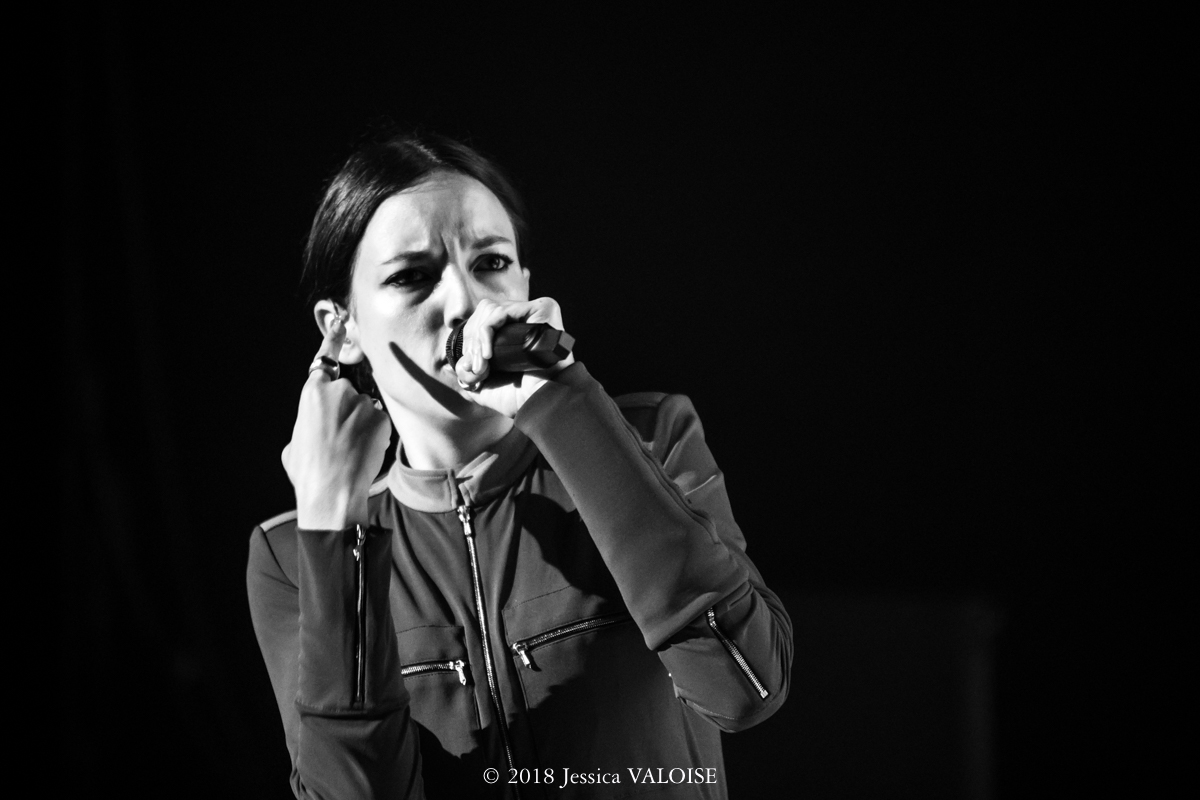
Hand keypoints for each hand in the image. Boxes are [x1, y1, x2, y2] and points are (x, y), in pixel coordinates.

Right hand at [282, 315, 391, 529]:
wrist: (331, 491)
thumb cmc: (308, 472)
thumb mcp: (294, 444)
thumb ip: (306, 425)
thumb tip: (311, 430)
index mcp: (312, 393)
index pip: (325, 359)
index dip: (333, 340)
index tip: (341, 322)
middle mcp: (338, 391)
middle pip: (349, 394)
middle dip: (349, 412)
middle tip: (340, 440)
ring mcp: (362, 402)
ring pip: (366, 410)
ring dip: (362, 426)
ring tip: (350, 451)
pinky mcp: (381, 417)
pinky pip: (380, 423)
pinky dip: (375, 436)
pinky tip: (363, 453)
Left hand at [454, 296, 574, 417]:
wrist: (542, 403)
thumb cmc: (520, 399)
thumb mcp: (485, 387)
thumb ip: (468, 374)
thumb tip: (453, 364)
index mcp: (516, 332)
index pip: (484, 320)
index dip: (472, 342)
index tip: (474, 369)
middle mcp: (527, 319)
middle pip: (485, 312)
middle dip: (473, 342)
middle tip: (479, 370)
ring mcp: (535, 312)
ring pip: (490, 311)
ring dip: (478, 341)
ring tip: (484, 366)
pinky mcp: (542, 309)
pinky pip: (500, 312)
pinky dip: (487, 332)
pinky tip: (489, 354)